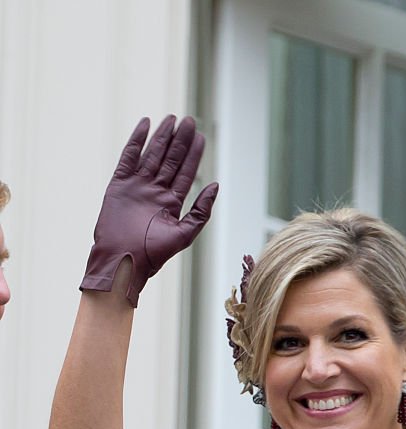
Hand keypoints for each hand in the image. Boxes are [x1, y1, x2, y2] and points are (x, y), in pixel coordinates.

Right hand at [80, 115, 218, 306]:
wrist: (124, 261)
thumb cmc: (153, 254)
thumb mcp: (184, 234)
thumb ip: (201, 211)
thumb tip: (215, 186)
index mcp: (170, 202)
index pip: (185, 172)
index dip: (193, 154)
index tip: (201, 136)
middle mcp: (155, 191)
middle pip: (170, 160)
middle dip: (180, 141)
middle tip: (190, 121)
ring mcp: (137, 186)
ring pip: (152, 154)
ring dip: (162, 137)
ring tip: (172, 119)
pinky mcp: (119, 184)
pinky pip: (128, 157)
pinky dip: (136, 141)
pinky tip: (145, 124)